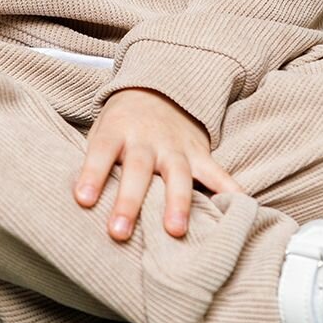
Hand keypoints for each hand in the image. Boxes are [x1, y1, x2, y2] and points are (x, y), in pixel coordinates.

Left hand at [74, 87, 244, 240]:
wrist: (157, 89)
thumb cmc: (121, 124)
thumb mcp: (102, 131)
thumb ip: (97, 162)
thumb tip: (82, 205)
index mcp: (117, 131)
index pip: (101, 152)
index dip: (92, 174)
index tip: (83, 200)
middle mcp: (146, 139)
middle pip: (138, 169)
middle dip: (129, 201)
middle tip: (118, 232)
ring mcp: (175, 146)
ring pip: (177, 174)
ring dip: (176, 202)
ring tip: (174, 232)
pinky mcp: (199, 153)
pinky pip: (217, 174)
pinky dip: (230, 191)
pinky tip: (240, 210)